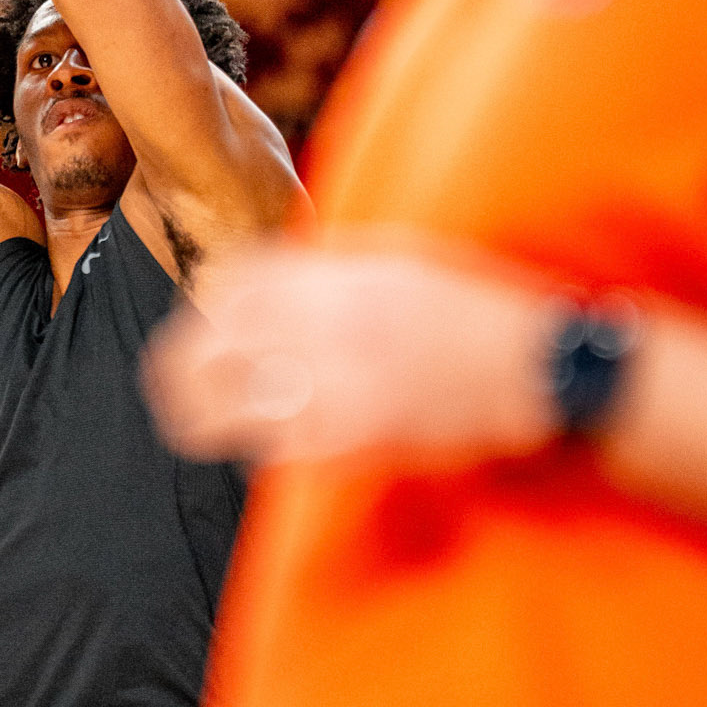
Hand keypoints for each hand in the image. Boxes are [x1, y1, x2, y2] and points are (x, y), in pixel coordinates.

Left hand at [143, 244, 558, 468]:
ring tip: (190, 419)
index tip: (201, 324)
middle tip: (172, 381)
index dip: (205, 309)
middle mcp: (319, 325)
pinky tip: (260, 443)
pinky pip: (271, 446)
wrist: (534, 364)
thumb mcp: (395, 260)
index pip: (231, 288)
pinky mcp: (348, 439)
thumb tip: (262, 286)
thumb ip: (327, 271)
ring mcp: (331, 385)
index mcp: (332, 276)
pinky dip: (257, 445)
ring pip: (224, 404)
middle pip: (209, 347)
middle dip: (179, 366)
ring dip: (200, 413)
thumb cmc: (470, 307)